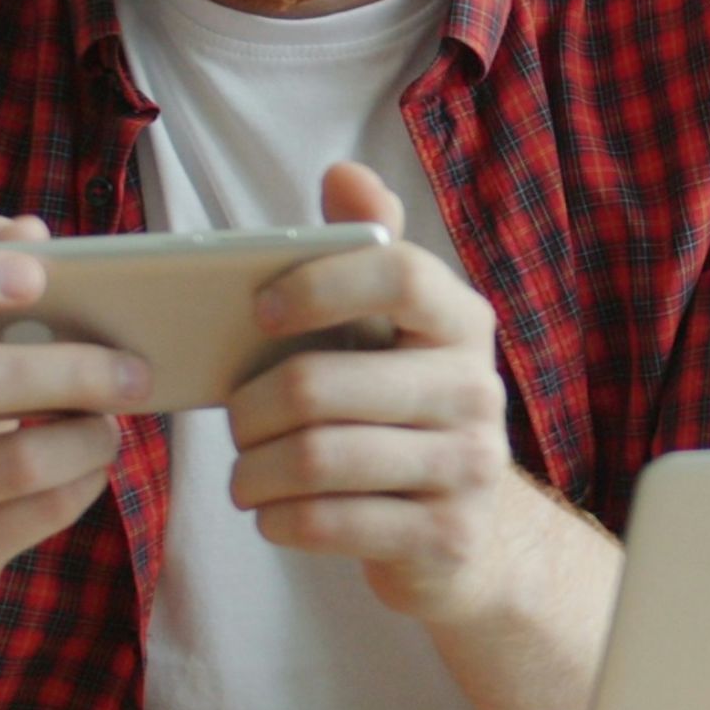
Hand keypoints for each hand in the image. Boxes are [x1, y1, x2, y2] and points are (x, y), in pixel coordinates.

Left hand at [225, 164, 522, 624]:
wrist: (470, 534)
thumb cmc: (403, 412)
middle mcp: (476, 388)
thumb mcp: (394, 331)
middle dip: (250, 408)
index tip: (259, 310)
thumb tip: (344, 174)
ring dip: (254, 471)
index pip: (399, 273)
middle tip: (233, 420)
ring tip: (243, 474)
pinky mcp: (446, 535)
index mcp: (461, 321)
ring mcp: (468, 466)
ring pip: (316, 459)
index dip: (318, 284)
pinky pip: (331, 522)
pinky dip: (281, 519)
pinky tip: (273, 513)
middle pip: (320, 384)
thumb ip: (368, 248)